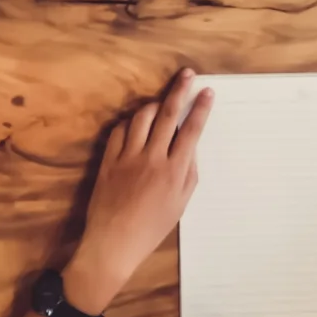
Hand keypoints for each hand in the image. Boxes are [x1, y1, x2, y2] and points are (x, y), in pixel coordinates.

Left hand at [63, 69, 212, 309]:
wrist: (115, 242)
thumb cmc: (153, 227)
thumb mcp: (181, 202)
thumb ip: (189, 171)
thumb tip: (190, 146)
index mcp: (175, 171)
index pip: (192, 130)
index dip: (201, 108)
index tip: (207, 92)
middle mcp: (153, 158)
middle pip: (168, 115)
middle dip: (180, 91)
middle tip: (187, 75)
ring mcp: (128, 157)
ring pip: (142, 117)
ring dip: (154, 105)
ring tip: (161, 102)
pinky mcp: (108, 160)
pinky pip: (119, 131)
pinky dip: (129, 123)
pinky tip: (135, 124)